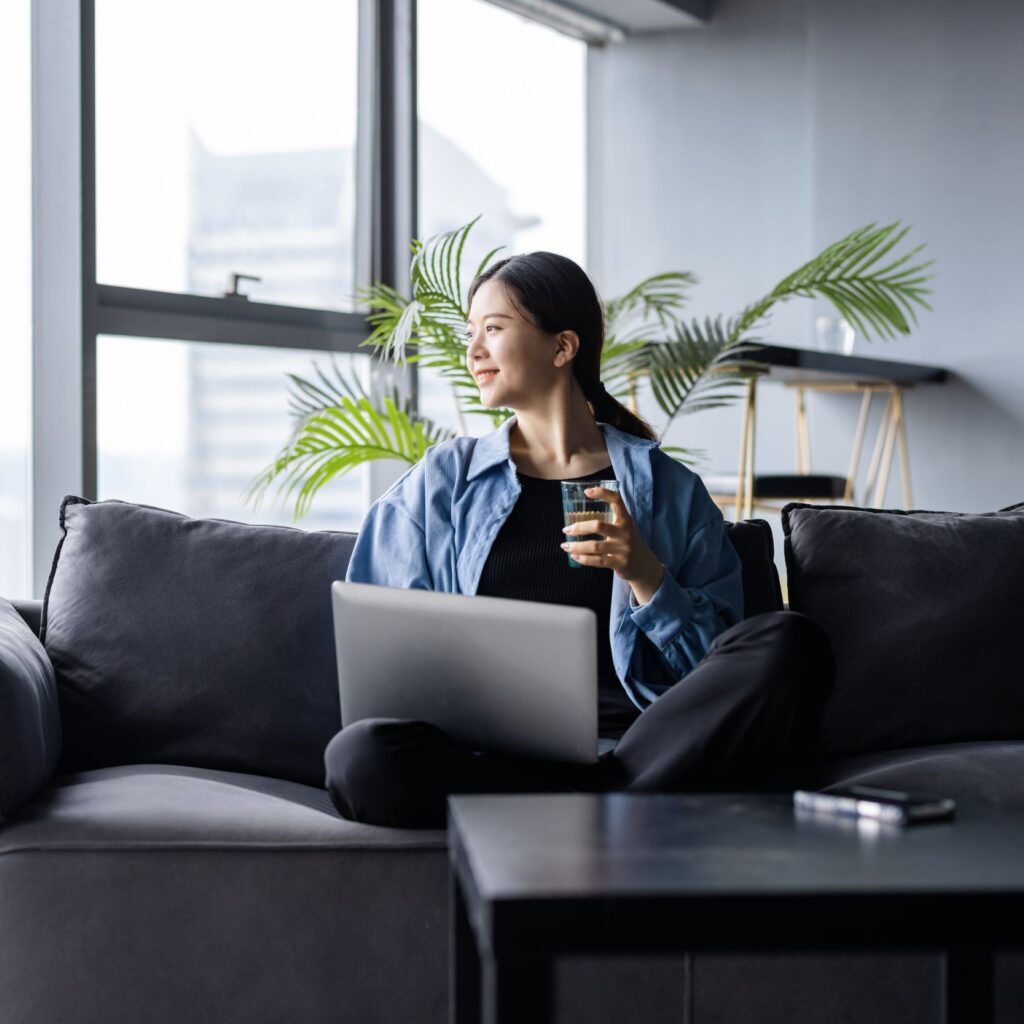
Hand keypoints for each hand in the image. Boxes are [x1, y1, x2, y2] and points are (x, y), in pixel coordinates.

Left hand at [561, 486, 664, 604]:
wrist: (644, 565)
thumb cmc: (628, 543)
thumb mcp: (624, 528)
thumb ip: (609, 521)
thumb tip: (580, 516)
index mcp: (625, 520)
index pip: (616, 501)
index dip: (602, 493)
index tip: (587, 492)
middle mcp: (625, 533)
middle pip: (598, 526)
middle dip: (579, 527)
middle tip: (566, 529)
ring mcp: (623, 549)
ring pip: (595, 546)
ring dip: (576, 546)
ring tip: (565, 545)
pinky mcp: (620, 563)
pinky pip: (598, 561)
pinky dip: (583, 559)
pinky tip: (574, 556)